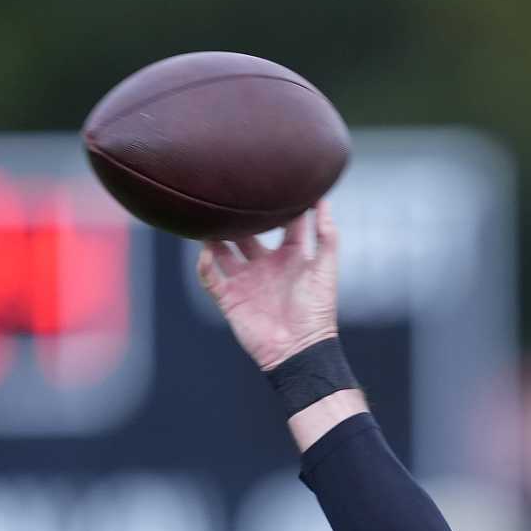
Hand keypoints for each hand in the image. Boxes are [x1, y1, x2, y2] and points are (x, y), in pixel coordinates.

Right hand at [196, 201, 340, 369]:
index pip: (282, 225)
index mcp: (290, 257)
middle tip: (229, 194)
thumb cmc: (316, 311)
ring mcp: (246, 281)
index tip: (270, 181)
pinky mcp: (230, 298)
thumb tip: (323, 200)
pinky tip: (204, 251)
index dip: (277, 206)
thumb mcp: (325, 268)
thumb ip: (326, 235)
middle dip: (238, 218)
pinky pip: (210, 277)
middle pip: (246, 234)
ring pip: (222, 251)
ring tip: (206, 216)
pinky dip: (204, 264)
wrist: (299, 349)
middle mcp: (265, 265)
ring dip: (214, 236)